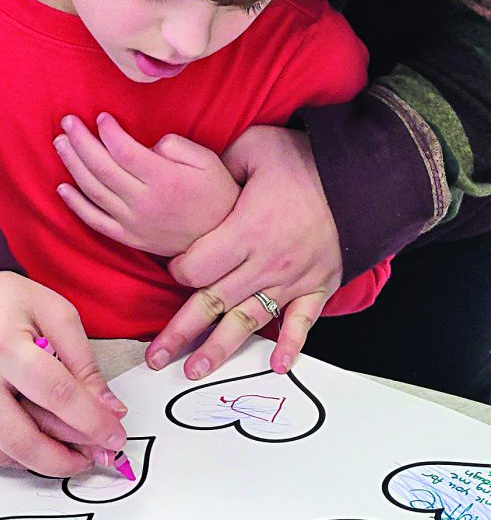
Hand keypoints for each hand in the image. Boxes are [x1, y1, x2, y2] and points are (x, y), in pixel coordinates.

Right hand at [0, 271, 126, 474]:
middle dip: (71, 456)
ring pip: (8, 453)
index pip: (57, 393)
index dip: (92, 420)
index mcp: (4, 345)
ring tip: (77, 457)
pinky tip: (43, 449)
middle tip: (100, 455)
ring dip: (48, 463)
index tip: (116, 433)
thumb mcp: (51, 310)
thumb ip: (82, 358)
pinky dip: (20, 457)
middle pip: (27, 438)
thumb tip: (107, 406)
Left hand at [54, 113, 240, 255]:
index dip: (108, 132)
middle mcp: (145, 203)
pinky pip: (95, 221)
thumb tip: (146, 145)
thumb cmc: (216, 193)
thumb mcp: (207, 161)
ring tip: (60, 143)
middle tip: (67, 122)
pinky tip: (61, 187)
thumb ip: (175, 146)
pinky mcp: (129, 238)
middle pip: (102, 168)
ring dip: (73, 165)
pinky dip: (75, 205)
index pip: (124, 151)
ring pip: (93, 191)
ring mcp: (134, 223)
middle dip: (80, 141)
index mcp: (165, 180)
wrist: (221, 240)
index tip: (101, 117)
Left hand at [145, 125, 342, 377]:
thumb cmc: (306, 161)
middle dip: (181, 332)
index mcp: (246, 230)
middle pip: (213, 303)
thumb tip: (181, 169)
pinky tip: (275, 367)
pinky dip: (290, 347)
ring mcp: (293, 280)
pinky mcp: (318, 287)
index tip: (175, 268)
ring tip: (195, 372)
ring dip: (219, 349)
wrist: (364, 177)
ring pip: (247, 321)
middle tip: (156, 357)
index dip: (178, 270)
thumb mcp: (254, 147)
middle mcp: (266, 263)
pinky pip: (301, 323)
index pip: (196, 268)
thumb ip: (214, 165)